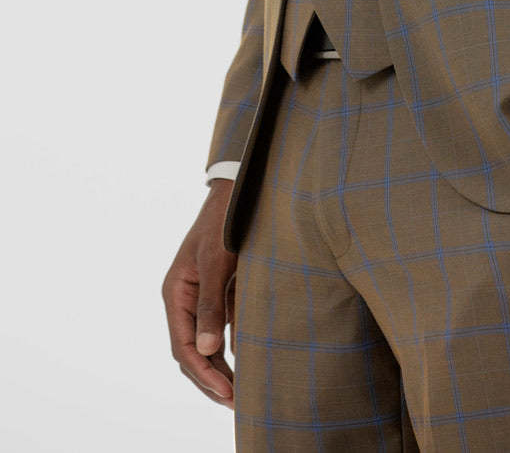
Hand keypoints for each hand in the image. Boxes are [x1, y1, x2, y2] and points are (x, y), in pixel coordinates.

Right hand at [162, 178, 237, 407]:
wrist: (238, 192)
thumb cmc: (224, 223)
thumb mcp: (217, 262)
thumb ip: (212, 304)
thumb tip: (206, 350)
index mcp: (176, 294)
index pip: (183, 346)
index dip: (203, 373)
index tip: (227, 393)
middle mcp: (185, 300)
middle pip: (192, 351)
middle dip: (211, 379)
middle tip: (236, 402)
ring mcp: (202, 297)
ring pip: (206, 344)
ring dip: (221, 369)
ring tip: (240, 393)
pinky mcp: (221, 292)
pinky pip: (222, 327)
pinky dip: (232, 347)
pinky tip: (248, 362)